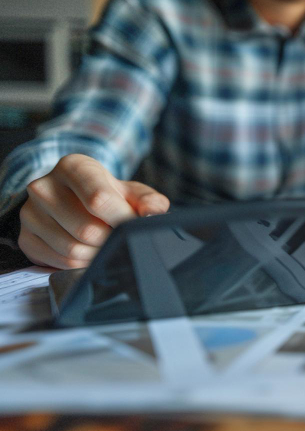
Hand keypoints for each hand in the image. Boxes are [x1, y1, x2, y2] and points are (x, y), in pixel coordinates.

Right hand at [18, 154, 170, 268]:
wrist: (76, 201)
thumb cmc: (108, 195)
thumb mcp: (132, 192)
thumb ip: (149, 201)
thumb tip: (152, 213)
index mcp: (73, 167)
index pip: (99, 199)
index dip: (122, 219)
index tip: (133, 225)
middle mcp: (44, 186)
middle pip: (87, 230)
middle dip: (111, 239)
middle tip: (118, 236)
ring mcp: (30, 212)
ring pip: (72, 250)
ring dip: (97, 255)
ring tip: (104, 243)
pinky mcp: (25, 237)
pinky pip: (59, 262)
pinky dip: (80, 264)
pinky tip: (88, 252)